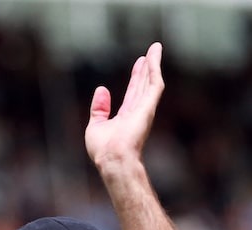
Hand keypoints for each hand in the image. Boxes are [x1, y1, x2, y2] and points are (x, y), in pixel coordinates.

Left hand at [85, 42, 164, 172]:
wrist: (112, 159)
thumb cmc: (103, 150)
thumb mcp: (95, 126)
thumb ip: (99, 108)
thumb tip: (102, 89)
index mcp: (126, 117)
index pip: (133, 93)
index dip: (136, 77)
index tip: (140, 63)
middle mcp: (138, 112)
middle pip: (144, 84)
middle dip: (148, 68)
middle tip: (152, 51)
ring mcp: (144, 109)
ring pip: (151, 81)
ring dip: (154, 64)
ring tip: (155, 48)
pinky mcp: (148, 107)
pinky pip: (154, 84)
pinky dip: (154, 69)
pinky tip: (153, 57)